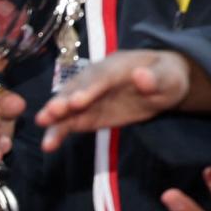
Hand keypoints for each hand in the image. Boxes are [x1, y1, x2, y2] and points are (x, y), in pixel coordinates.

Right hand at [36, 49, 192, 151]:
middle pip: (77, 89)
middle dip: (65, 100)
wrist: (160, 82)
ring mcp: (90, 96)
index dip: (89, 89)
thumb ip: (155, 77)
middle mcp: (96, 79)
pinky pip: (71, 122)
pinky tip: (49, 144)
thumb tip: (141, 76)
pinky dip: (59, 130)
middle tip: (51, 113)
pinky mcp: (89, 113)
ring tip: (42, 126)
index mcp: (116, 67)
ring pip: (69, 105)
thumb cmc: (166, 76)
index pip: (101, 78)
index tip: (78, 101)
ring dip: (55, 116)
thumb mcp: (168, 76)